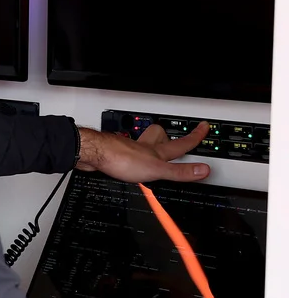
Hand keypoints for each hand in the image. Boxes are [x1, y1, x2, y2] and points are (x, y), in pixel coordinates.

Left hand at [76, 124, 210, 183]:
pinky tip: (128, 164)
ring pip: (143, 144)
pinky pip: (127, 153)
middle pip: (159, 136)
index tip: (204, 127)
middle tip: (175, 136)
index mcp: (157, 151)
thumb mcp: (156, 169)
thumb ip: (179, 171)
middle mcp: (144, 148)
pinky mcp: (115, 155)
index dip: (195, 136)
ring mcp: (129, 150)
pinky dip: (131, 156)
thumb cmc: (120, 159)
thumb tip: (203, 170)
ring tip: (153, 150)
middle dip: (168, 136)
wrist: (92, 154)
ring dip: (149, 145)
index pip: (181, 143)